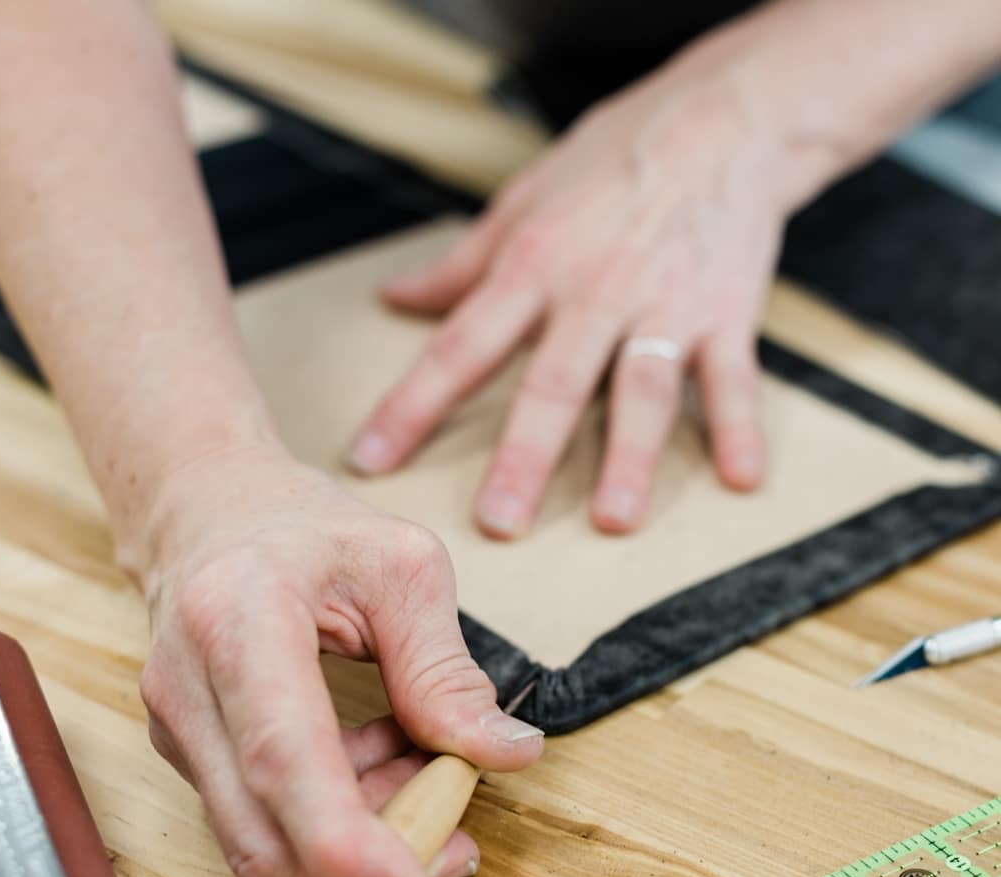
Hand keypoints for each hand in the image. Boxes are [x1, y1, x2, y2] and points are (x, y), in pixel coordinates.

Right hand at [136, 444, 543, 876]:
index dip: (345, 844)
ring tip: (421, 762)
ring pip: (264, 841)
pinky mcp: (187, 752)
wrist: (207, 509)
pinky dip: (332, 814)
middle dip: (370, 862)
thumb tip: (506, 754)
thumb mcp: (401, 567)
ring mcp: (176, 728)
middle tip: (454, 835)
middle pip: (265, 832)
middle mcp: (188, 687)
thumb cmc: (304, 525)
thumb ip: (445, 669)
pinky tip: (378, 756)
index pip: (283, 756)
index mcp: (240, 618)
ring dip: (359, 834)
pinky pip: (260, 819)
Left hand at [349, 65, 784, 536]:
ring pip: (640, 390)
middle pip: (552, 384)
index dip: (412, 406)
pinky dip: (740, 427)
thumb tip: (395, 298)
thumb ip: (460, 264)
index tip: (373, 458)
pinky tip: (741, 478)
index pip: (460, 348)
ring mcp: (664, 307)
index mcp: (534, 267)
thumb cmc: (611, 162)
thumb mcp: (521, 202)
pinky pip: (733, 377)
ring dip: (628, 456)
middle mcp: (595, 293)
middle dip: (524, 456)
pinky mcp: (726, 313)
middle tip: (499, 519)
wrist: (721, 118)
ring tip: (611, 518)